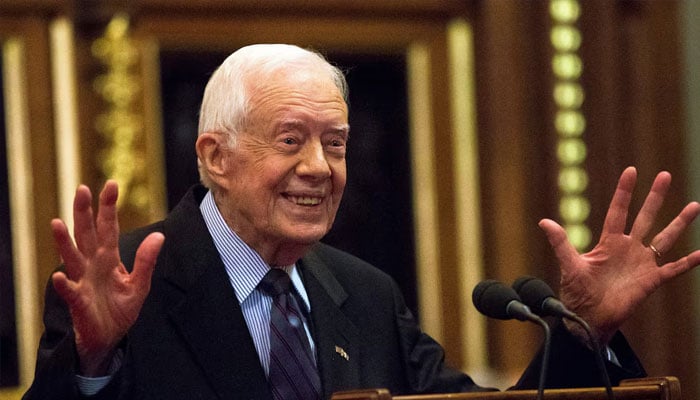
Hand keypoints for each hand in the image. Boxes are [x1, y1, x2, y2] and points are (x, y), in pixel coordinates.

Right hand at [50, 181, 163, 375]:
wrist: (109, 338)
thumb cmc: (121, 309)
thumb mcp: (139, 284)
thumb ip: (146, 260)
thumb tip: (159, 234)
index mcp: (109, 259)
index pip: (109, 228)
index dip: (109, 207)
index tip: (112, 184)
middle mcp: (92, 265)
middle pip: (87, 234)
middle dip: (84, 213)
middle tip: (81, 189)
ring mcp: (83, 281)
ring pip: (71, 257)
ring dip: (64, 241)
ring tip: (57, 222)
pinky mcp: (78, 302)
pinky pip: (70, 292)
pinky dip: (64, 284)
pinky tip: (59, 276)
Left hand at [538, 167, 699, 343]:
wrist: (589, 318)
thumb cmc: (577, 292)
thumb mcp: (569, 265)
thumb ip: (560, 243)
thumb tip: (544, 222)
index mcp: (609, 242)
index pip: (618, 211)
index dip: (624, 192)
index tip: (631, 171)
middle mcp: (628, 248)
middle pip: (645, 217)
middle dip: (654, 197)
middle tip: (665, 175)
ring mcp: (642, 263)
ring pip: (664, 238)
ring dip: (679, 223)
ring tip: (694, 206)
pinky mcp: (651, 281)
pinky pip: (673, 269)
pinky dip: (688, 262)